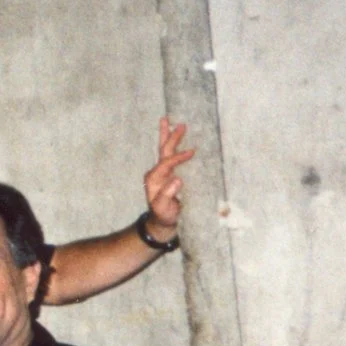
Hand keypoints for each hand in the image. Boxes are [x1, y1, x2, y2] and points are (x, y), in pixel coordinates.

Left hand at [143, 117, 194, 235]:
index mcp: (154, 178)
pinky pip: (172, 158)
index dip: (178, 157)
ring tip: (174, 123)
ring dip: (170, 138)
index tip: (192, 152)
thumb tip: (177, 179)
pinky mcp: (169, 175)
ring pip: (166, 152)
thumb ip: (167, 195)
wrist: (162, 222)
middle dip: (170, 137)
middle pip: (163, 151)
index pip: (166, 163)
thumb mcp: (163, 207)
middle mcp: (156, 173)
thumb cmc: (163, 215)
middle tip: (179, 124)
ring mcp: (162, 173)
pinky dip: (177, 148)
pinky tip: (182, 141)